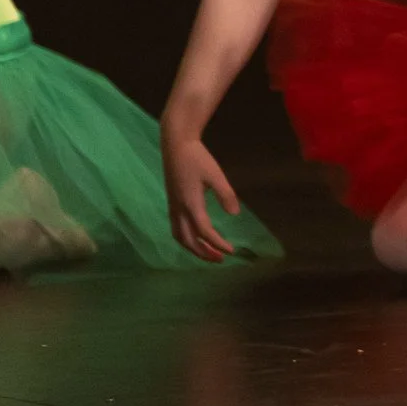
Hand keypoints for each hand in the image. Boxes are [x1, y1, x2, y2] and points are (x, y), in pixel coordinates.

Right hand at [162, 133, 244, 262]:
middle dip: (204, 253)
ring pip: (179, 236)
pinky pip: (176, 229)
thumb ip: (226, 195)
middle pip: (188, 240)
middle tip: (220, 260)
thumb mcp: (216, 175)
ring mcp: (173, 207)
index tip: (231, 250)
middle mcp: (179, 209)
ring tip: (209, 254)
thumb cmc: (197, 158)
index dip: (217, 243)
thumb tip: (234, 214)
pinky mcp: (172, 203)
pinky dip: (186, 239)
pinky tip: (196, 237)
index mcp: (190, 204)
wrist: (176, 146)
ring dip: (193, 248)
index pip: (204, 231)